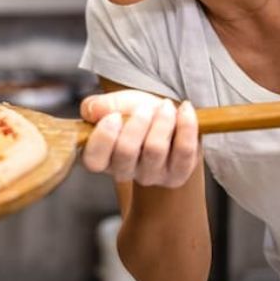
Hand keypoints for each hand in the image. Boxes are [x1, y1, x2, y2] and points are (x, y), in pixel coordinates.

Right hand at [80, 90, 199, 187]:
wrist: (167, 120)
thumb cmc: (136, 114)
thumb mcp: (115, 104)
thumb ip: (99, 105)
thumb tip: (93, 110)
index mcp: (103, 157)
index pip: (94, 160)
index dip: (104, 137)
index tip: (114, 116)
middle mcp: (125, 172)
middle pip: (126, 152)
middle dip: (136, 123)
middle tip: (144, 108)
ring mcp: (153, 176)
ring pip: (155, 150)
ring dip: (161, 121)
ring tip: (166, 106)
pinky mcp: (179, 173)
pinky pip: (184, 151)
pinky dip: (186, 126)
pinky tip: (185, 110)